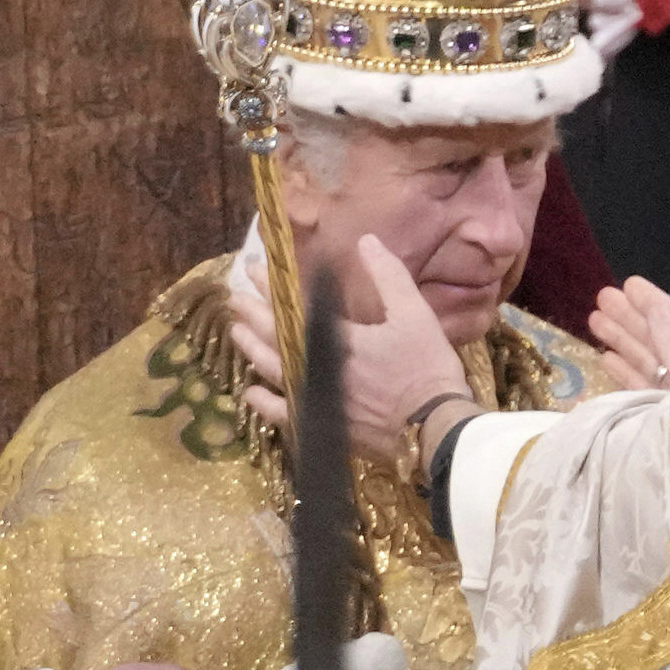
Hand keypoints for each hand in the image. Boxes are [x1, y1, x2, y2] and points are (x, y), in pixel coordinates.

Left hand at [230, 237, 470, 463]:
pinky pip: (284, 414)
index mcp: (341, 338)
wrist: (435, 429)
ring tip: (236, 331)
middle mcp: (320, 368)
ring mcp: (318, 399)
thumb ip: (388, 276)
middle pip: (277, 337)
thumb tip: (366, 241)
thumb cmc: (426, 368)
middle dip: (254, 314)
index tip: (252, 269)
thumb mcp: (414, 313)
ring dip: (251, 349)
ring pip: (274, 371)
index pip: (297, 307)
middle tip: (234, 297)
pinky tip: (249, 392)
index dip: (273, 288)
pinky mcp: (322, 425)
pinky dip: (265, 403)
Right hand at [588, 276, 669, 391]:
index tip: (630, 284)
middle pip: (660, 338)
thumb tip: (656, 307)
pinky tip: (606, 359)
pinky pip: (640, 389)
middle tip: (603, 296)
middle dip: (632, 317)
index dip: (655, 301)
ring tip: (594, 320)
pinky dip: (624, 373)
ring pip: (647, 361)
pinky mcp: (660, 419)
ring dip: (622, 340)